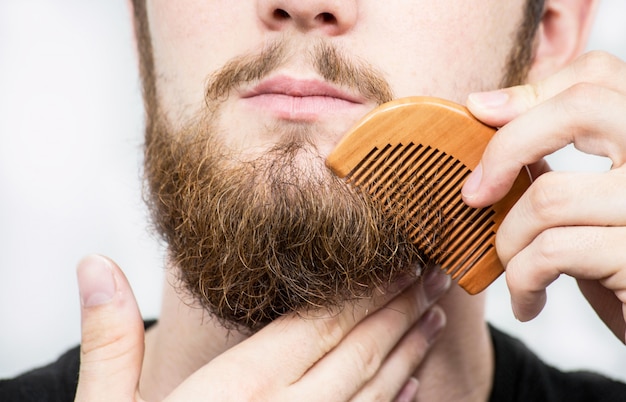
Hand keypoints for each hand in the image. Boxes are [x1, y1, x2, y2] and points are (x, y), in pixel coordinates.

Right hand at [74, 255, 448, 400]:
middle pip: (352, 352)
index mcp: (234, 393)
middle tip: (434, 275)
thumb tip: (95, 264)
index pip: (313, 326)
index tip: (397, 262)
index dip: (361, 292)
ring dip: (408, 349)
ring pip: (372, 391)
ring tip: (431, 315)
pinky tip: (416, 383)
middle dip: (398, 310)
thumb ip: (110, 342)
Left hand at [462, 51, 625, 342]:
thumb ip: (558, 159)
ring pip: (549, 195)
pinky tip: (527, 301)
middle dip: (507, 147)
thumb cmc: (617, 267)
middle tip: (473, 194)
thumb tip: (489, 107)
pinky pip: (552, 251)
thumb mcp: (592, 205)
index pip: (601, 75)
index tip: (481, 112)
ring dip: (509, 240)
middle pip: (581, 107)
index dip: (533, 90)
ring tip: (512, 267)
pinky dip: (522, 279)